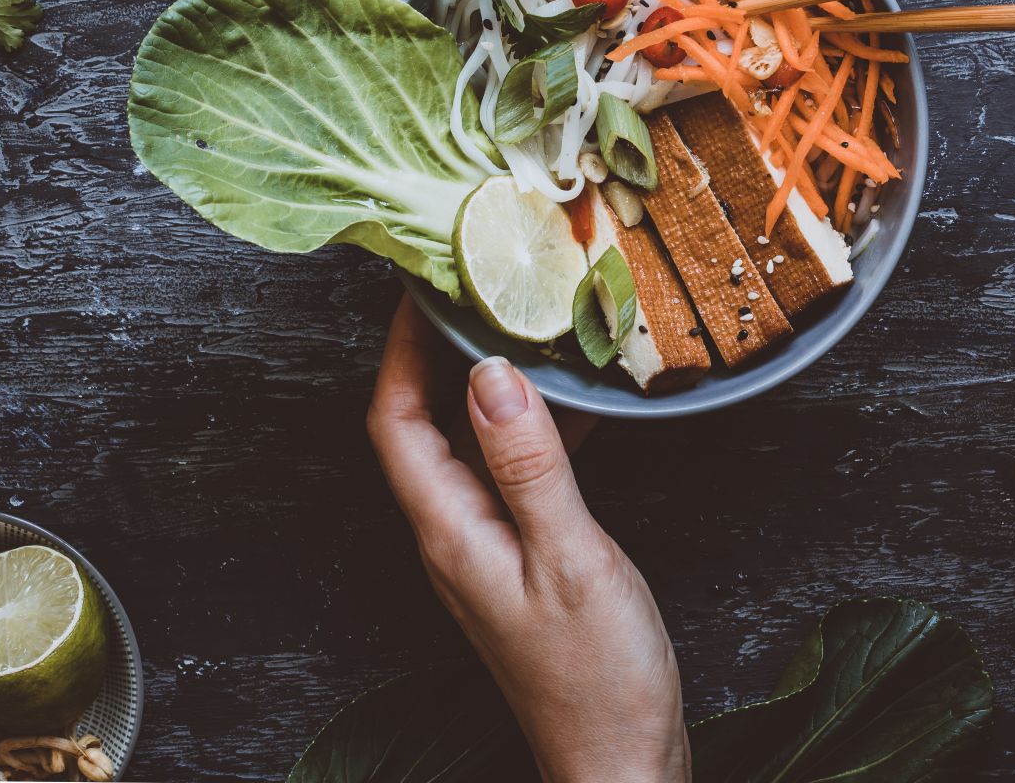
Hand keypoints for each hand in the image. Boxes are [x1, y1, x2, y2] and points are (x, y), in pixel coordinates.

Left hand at [367, 299, 690, 782]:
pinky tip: (579, 401)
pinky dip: (536, 427)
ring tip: (524, 319)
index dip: (399, 346)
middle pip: (422, 422)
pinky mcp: (524, 557)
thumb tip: (491, 375)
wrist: (620, 761)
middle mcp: (454, 535)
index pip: (394, 419)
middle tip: (472, 280)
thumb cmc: (596, 678)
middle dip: (437, 348)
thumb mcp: (570, 559)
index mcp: (449, 532)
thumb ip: (528, 466)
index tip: (422, 281)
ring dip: (490, 381)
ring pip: (471, 443)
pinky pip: (514, 471)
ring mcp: (487, 547)